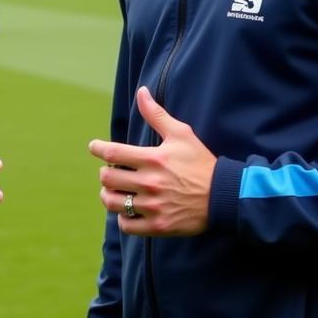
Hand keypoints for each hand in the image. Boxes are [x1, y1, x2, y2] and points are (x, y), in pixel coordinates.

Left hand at [90, 86, 215, 236]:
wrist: (224, 196)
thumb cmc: (201, 162)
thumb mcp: (181, 134)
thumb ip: (157, 114)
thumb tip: (142, 92)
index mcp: (153, 159)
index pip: (113, 153)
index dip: (98, 148)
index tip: (94, 147)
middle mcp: (150, 183)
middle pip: (108, 178)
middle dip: (105, 173)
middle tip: (112, 171)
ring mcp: (153, 206)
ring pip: (112, 202)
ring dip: (109, 195)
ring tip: (115, 191)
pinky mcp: (158, 226)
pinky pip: (126, 225)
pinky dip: (122, 218)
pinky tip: (127, 210)